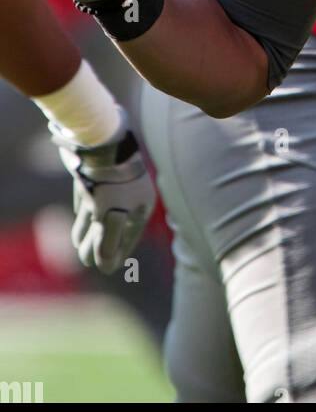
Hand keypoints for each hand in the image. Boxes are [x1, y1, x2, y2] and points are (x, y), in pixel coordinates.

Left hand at [51, 114, 156, 274]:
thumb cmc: (110, 182)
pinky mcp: (96, 177)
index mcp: (141, 205)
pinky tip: (78, 226)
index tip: (107, 267)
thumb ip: (108, 244)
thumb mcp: (111, 217)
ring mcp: (112, 186)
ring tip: (79, 245)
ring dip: (90, 232)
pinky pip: (91, 201)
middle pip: (114, 226)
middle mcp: (129, 196)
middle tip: (86, 260)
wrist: (99, 143)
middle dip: (100, 244)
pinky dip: (84, 216)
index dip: (117, 254)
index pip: (130, 236)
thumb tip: (106, 268)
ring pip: (101, 214)